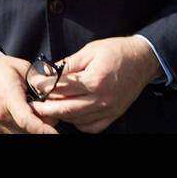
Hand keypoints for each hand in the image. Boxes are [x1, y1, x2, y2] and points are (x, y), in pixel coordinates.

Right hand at [0, 56, 57, 133]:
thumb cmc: (0, 68)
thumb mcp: (22, 67)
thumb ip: (39, 81)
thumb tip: (56, 90)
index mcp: (8, 97)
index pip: (26, 120)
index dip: (42, 129)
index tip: (55, 133)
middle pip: (27, 130)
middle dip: (42, 126)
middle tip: (51, 114)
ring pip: (20, 134)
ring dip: (31, 128)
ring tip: (36, 113)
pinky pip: (12, 133)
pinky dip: (22, 128)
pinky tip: (25, 116)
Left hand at [30, 36, 162, 132]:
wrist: (143, 60)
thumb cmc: (116, 51)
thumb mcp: (90, 50)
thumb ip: (68, 64)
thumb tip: (48, 72)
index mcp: (95, 79)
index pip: (62, 87)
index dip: (44, 87)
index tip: (34, 85)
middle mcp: (101, 98)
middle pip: (66, 108)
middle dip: (47, 108)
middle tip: (34, 105)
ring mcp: (108, 110)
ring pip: (76, 120)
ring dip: (60, 116)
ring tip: (48, 109)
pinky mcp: (113, 115)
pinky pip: (91, 127)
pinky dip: (78, 123)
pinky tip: (71, 115)